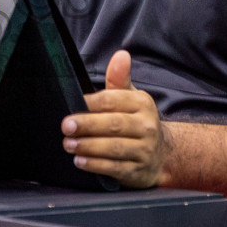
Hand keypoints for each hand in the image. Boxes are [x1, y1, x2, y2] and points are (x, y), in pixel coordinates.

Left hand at [61, 49, 167, 187]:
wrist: (161, 154)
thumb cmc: (136, 121)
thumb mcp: (130, 97)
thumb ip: (119, 78)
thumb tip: (120, 55)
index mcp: (142, 104)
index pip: (114, 100)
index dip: (91, 103)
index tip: (74, 103)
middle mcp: (146, 126)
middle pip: (113, 124)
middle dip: (87, 125)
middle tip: (66, 126)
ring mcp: (144, 150)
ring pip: (113, 148)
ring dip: (88, 146)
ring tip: (68, 144)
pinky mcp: (137, 171)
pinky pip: (114, 167)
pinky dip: (95, 165)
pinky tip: (80, 160)